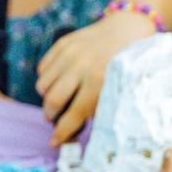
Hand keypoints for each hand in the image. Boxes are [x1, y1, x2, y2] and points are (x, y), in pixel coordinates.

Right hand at [36, 12, 155, 146]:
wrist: (129, 28)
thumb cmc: (127, 66)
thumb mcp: (120, 89)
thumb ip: (99, 109)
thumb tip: (78, 132)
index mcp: (99, 82)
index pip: (73, 115)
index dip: (61, 133)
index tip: (54, 142)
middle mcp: (81, 67)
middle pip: (51, 101)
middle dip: (50, 115)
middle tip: (55, 118)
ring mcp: (70, 53)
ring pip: (42, 86)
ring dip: (47, 97)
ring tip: (58, 99)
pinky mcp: (63, 43)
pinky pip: (42, 68)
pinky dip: (47, 78)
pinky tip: (60, 80)